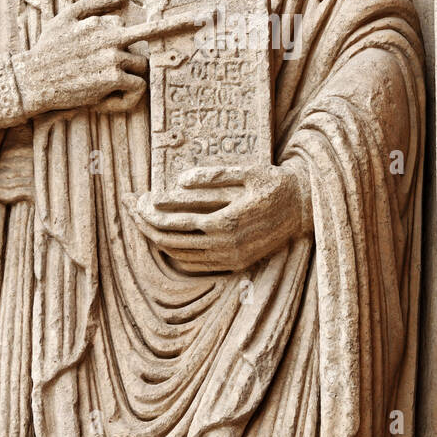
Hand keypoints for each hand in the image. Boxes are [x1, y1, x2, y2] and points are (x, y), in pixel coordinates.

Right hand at [12, 0, 146, 118]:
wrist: (33, 80)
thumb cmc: (47, 50)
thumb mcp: (66, 17)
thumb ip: (94, 3)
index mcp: (100, 23)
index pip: (124, 28)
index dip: (114, 43)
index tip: (98, 56)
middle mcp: (110, 38)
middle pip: (140, 45)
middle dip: (128, 59)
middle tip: (107, 76)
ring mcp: (113, 58)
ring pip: (142, 65)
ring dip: (131, 77)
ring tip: (110, 90)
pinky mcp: (113, 79)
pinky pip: (138, 85)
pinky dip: (129, 96)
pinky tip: (109, 101)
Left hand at [127, 163, 312, 273]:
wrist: (305, 208)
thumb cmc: (274, 184)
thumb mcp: (246, 172)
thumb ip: (212, 177)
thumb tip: (179, 180)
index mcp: (224, 221)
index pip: (173, 220)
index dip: (149, 211)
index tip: (135, 198)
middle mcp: (225, 245)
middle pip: (170, 239)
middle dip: (145, 224)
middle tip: (131, 208)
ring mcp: (230, 258)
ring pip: (179, 255)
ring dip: (157, 239)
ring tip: (143, 223)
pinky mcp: (235, 264)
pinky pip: (196, 264)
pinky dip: (176, 253)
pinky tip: (168, 240)